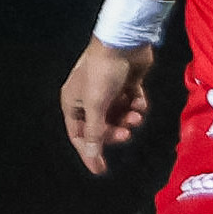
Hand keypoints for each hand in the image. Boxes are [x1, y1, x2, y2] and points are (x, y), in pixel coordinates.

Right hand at [59, 39, 156, 174]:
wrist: (124, 44)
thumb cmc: (104, 73)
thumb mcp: (97, 105)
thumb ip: (95, 131)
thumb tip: (92, 154)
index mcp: (72, 103)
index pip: (79, 135)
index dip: (89, 152)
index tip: (101, 170)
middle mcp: (88, 99)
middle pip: (101, 128)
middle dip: (114, 132)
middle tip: (127, 133)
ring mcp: (108, 91)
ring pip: (119, 116)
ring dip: (128, 119)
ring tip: (135, 114)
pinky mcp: (127, 85)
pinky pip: (132, 104)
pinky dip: (137, 106)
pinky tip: (139, 101)